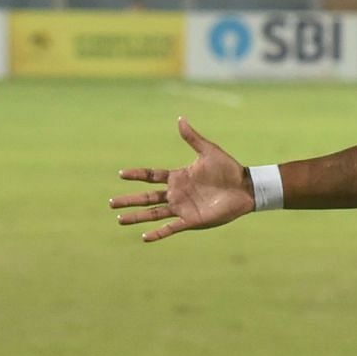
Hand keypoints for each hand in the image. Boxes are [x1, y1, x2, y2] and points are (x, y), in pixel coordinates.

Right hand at [110, 117, 251, 241]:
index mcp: (178, 177)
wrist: (245, 188)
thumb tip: (180, 119)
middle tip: (111, 203)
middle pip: (147, 198)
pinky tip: (143, 237)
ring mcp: (183, 208)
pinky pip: (171, 228)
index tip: (121, 174)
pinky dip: (158, 233)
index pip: (151, 176)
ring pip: (153, 213)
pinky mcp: (192, 220)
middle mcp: (177, 193)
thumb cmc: (228, 169)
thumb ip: (192, 138)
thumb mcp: (208, 151)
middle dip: (129, 200)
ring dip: (136, 217)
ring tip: (119, 219)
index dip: (137, 175)